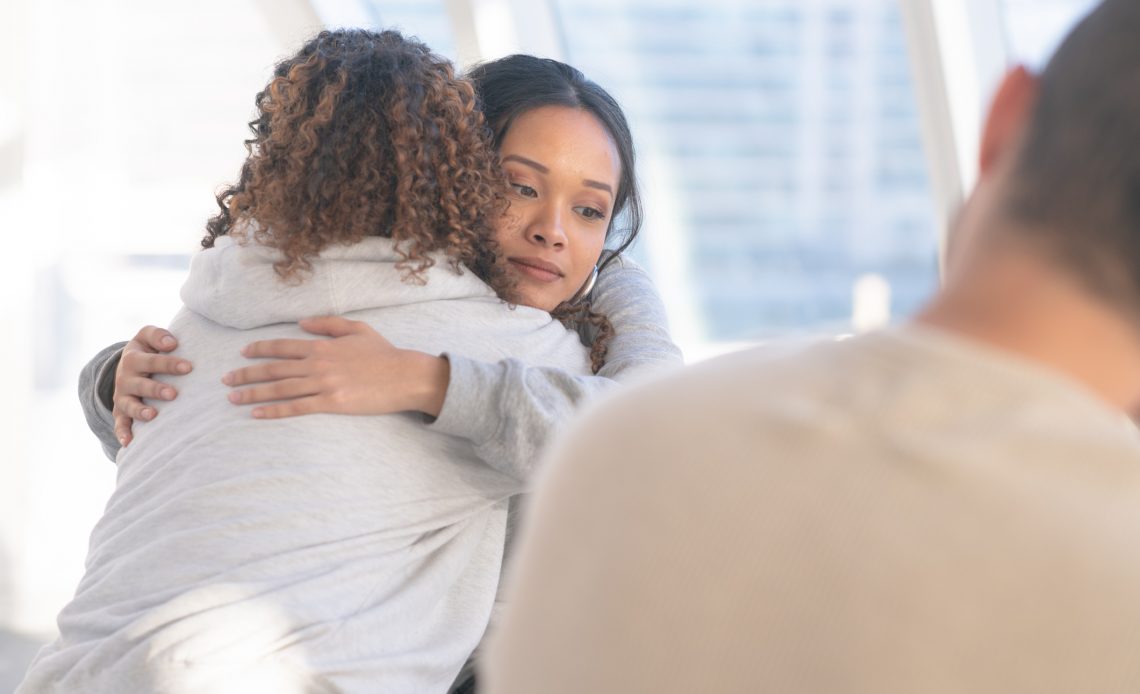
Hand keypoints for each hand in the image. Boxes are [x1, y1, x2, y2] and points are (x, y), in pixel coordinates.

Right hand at [114, 326, 192, 446]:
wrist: (126, 365)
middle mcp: (125, 378)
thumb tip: (172, 343)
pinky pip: (119, 423)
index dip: (169, 363)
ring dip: (140, 410)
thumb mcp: (146, 336)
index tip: (188, 367)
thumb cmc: (146, 350)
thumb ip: (157, 335)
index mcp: (133, 358)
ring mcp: (122, 396)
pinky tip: (129, 443)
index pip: (151, 360)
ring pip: (129, 405)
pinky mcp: (120, 411)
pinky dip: (122, 433)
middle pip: (139, 384)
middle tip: (174, 394)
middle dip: (156, 389)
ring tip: (153, 415)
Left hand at [225, 316, 450, 418]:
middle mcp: (317, 364)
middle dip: (245, 373)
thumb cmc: (384, 354)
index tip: (242, 353)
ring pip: (279, 389)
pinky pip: (296, 407)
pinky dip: (273, 410)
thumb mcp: (357, 329)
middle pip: (273, 369)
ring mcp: (323, 384)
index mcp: (322, 345)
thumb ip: (328, 324)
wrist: (405, 376)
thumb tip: (302, 323)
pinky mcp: (331, 403)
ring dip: (252, 393)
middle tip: (226, 379)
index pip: (282, 346)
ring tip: (232, 397)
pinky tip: (256, 413)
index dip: (259, 349)